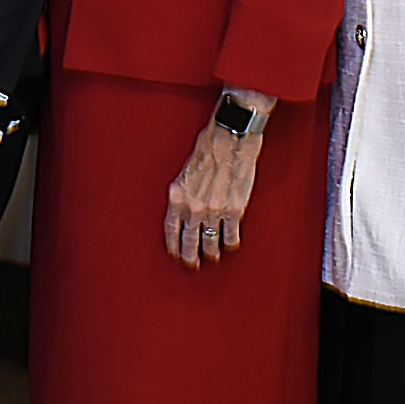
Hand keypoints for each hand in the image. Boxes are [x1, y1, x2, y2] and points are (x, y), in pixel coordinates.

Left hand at [165, 110, 265, 268]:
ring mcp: (213, 211)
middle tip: (192, 264)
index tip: (174, 253)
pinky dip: (231, 243)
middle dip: (190, 256)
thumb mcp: (186, 171)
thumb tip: (183, 206)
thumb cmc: (209, 147)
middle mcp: (193, 207)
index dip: (172, 244)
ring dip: (211, 252)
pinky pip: (230, 235)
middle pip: (189, 241)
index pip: (170, 229)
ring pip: (210, 242)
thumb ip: (183, 191)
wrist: (230, 139)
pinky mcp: (234, 210)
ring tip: (212, 257)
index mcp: (177, 195)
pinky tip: (230, 245)